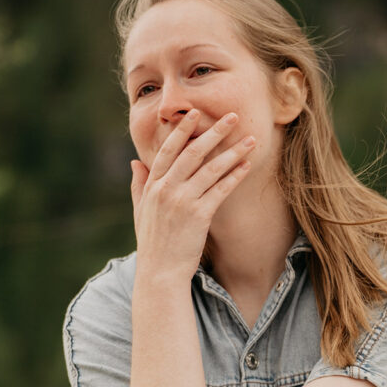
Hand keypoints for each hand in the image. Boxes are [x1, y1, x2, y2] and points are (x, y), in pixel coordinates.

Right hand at [130, 109, 254, 280]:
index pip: (168, 150)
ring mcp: (183, 201)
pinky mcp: (199, 215)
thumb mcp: (140, 211)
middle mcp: (167, 190)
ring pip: (211, 169)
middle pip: (193, 152)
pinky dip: (235, 176)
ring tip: (250, 139)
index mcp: (153, 186)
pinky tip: (247, 165)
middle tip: (232, 116)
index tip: (195, 113)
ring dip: (233, 152)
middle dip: (214, 132)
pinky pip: (221, 190)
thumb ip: (139, 185)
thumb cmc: (152, 243)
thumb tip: (135, 162)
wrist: (160, 272)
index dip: (182, 130)